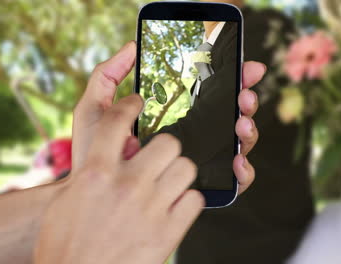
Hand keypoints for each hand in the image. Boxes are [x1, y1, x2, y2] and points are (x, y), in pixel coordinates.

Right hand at [34, 42, 202, 263]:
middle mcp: (126, 185)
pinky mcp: (169, 232)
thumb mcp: (66, 203)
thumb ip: (89, 173)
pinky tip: (175, 208)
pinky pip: (195, 200)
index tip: (136, 102)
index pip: (115, 121)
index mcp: (94, 173)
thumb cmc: (65, 246)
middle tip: (160, 159)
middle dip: (165, 148)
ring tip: (170, 184)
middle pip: (168, 142)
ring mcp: (151, 208)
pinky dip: (188, 202)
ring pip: (187, 168)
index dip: (128, 105)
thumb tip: (110, 154)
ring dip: (179, 174)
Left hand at [71, 41, 262, 194]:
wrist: (92, 196)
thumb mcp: (96, 111)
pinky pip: (235, 178)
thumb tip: (131, 46)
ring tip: (241, 123)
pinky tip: (237, 160)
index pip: (212, 91)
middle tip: (244, 95)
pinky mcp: (207, 185)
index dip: (231, 77)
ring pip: (238, 141)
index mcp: (176, 112)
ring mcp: (203, 158)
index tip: (241, 67)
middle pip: (231, 112)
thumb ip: (107, 77)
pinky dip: (244, 169)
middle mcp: (195, 133)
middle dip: (245, 99)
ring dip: (247, 129)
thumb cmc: (92, 153)